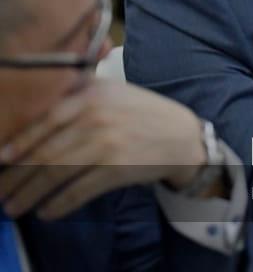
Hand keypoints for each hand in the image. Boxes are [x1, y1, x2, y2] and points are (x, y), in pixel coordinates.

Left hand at [0, 78, 205, 219]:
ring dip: (29, 194)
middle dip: (16, 176)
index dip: (18, 143)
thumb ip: (79, 92)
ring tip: (14, 207)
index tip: (1, 159)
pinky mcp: (117, 169)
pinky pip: (78, 191)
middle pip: (44, 151)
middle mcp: (96, 116)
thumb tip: (33, 110)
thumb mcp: (113, 91)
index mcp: (91, 94)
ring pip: (55, 173)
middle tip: (1, 191)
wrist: (183, 136)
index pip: (44, 120)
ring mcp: (106, 144)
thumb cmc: (144, 114)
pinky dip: (59, 204)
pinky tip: (46, 212)